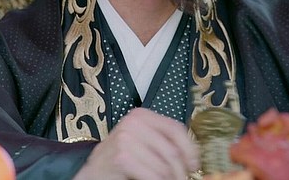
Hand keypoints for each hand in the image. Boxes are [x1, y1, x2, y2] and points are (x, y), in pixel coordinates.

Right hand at [73, 108, 199, 179]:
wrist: (94, 171)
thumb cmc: (120, 158)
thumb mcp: (142, 142)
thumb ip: (162, 142)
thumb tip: (193, 156)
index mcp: (141, 115)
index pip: (176, 128)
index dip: (190, 148)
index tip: (194, 165)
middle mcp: (133, 122)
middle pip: (172, 151)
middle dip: (180, 171)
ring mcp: (126, 139)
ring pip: (164, 167)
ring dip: (170, 179)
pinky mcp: (122, 157)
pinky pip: (153, 176)